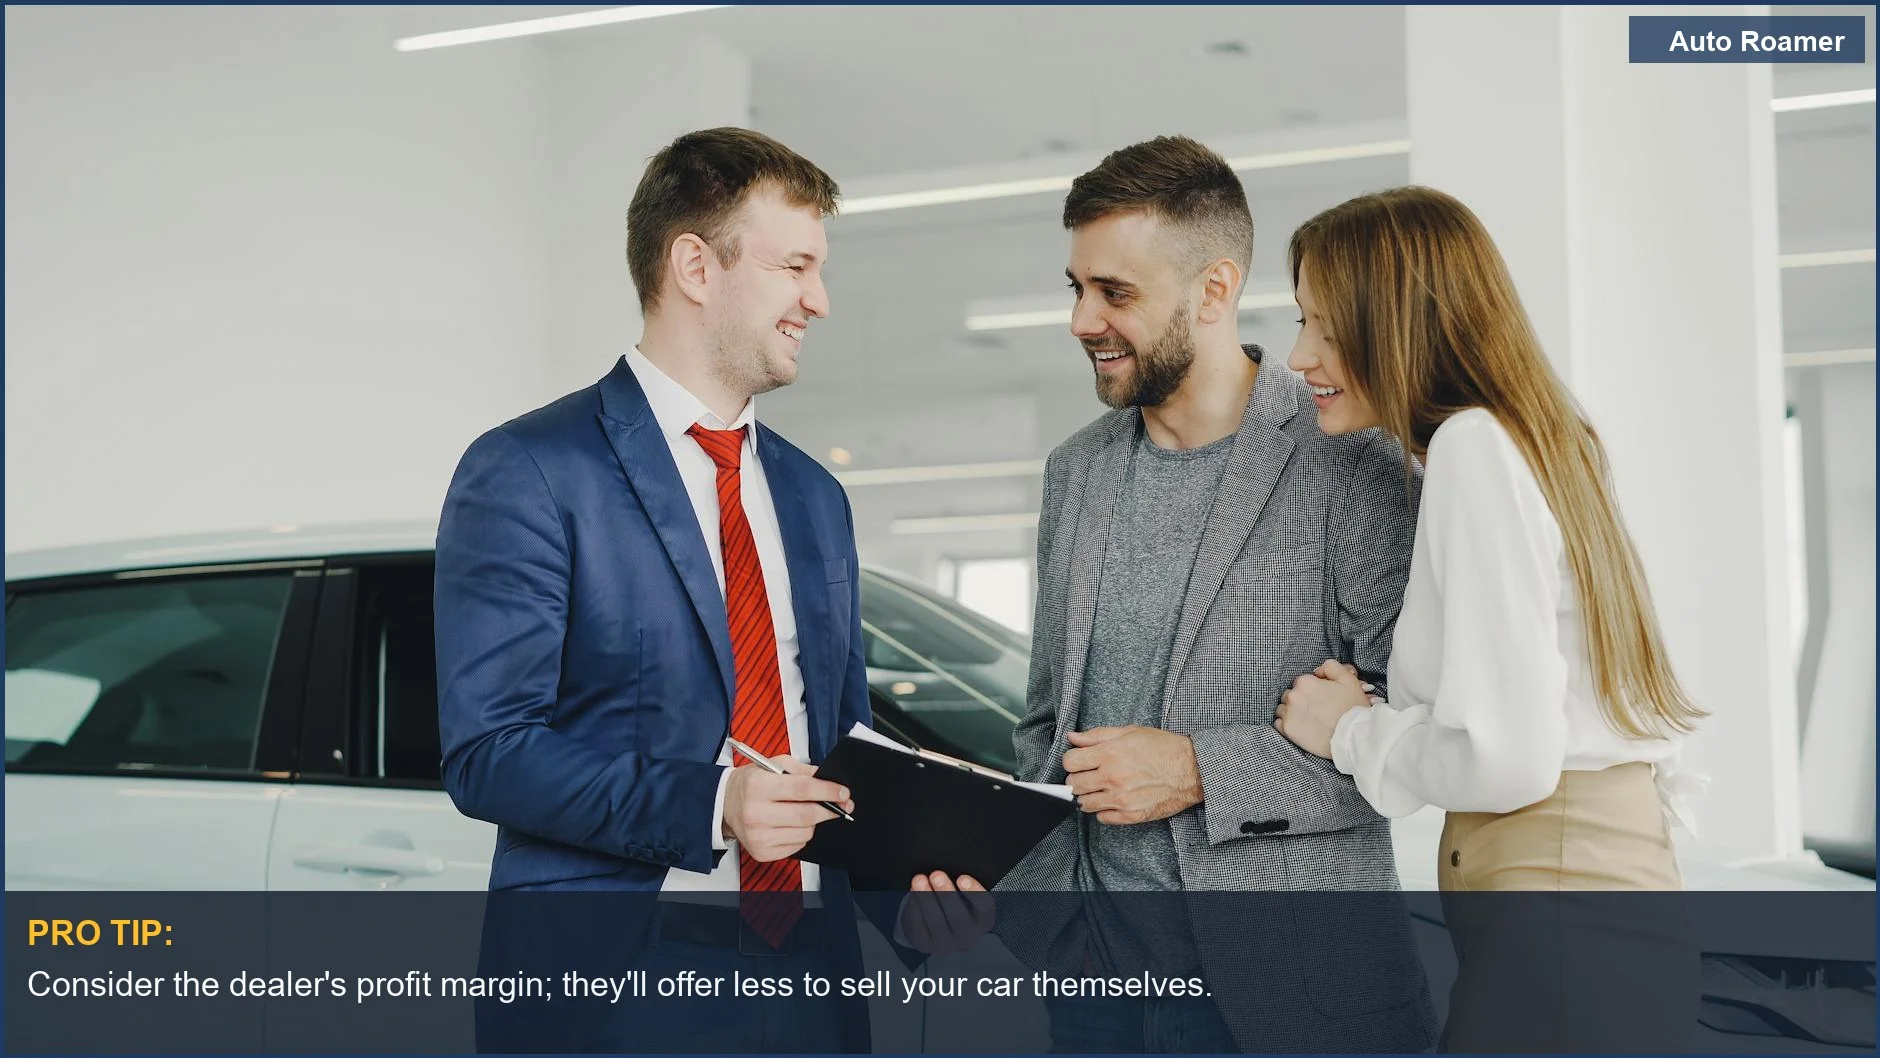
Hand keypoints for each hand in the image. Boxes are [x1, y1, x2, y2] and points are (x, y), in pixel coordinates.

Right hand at [721, 755, 853, 862]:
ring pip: (805, 833)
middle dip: (830, 810)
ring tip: (805, 812)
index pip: (802, 789)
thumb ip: (802, 771)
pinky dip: (802, 835)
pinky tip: (792, 825)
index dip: (828, 791)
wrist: (724, 804)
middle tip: (841, 805)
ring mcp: (758, 836)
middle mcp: (756, 813)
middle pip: (806, 815)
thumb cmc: (751, 783)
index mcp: (758, 786)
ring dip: (814, 823)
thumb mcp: (773, 765)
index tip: (843, 793)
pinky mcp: (762, 852)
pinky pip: (797, 846)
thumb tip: (829, 780)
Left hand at [899, 871, 993, 954]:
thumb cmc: (952, 902)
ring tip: (919, 880)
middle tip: (936, 874)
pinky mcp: (925, 945)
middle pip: (959, 918)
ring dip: (926, 899)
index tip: (962, 877)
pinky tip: (913, 892)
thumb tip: (950, 865)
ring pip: (936, 923)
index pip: (985, 908)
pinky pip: (919, 926)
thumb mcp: (963, 894)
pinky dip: (915, 907)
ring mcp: (946, 945)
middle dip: (946, 894)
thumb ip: (960, 884)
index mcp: (983, 922)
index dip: (975, 893)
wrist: (932, 924)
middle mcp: (967, 938)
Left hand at [1062, 726, 1201, 824]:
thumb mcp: (1130, 732)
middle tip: (1088, 775)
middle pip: (1073, 785)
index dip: (1072, 760)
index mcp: (1110, 754)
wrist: (1193, 770)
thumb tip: (1072, 738)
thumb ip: (1097, 735)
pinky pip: (1103, 818)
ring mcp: (1122, 799)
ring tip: (1100, 787)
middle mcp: (1113, 778)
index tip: (1079, 760)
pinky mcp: (1132, 816)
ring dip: (1088, 796)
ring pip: (1085, 804)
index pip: (1070, 762)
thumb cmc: (1163, 748)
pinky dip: (1103, 810)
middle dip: (1077, 778)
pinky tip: (1113, 800)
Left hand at [1274, 659, 1371, 759]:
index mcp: (1305, 682)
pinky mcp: (1287, 730)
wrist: (1353, 737)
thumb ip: (1331, 667)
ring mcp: (1288, 713)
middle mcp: (1293, 696)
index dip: (1313, 689)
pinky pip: (1279, 723)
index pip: (1303, 681)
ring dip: (1292, 711)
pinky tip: (1300, 726)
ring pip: (1283, 707)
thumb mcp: (1348, 679)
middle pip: (1291, 693)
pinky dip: (1287, 723)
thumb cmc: (1352, 708)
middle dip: (1301, 699)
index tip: (1322, 697)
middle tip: (1316, 708)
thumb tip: (1318, 671)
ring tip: (1308, 718)